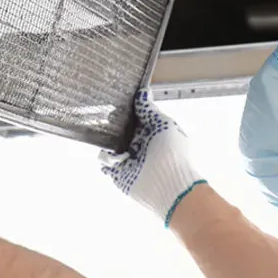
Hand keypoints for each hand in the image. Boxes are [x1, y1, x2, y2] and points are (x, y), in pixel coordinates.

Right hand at [100, 89, 205, 225]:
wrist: (169, 185)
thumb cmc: (172, 153)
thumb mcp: (163, 124)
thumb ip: (149, 109)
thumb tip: (142, 92)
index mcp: (153, 132)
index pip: (136, 116)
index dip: (127, 108)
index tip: (117, 96)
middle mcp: (140, 144)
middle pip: (121, 128)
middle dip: (113, 122)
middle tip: (106, 115)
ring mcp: (129, 159)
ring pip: (111, 143)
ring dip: (109, 139)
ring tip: (114, 139)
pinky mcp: (119, 172)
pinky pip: (106, 160)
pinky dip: (106, 157)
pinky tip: (117, 157)